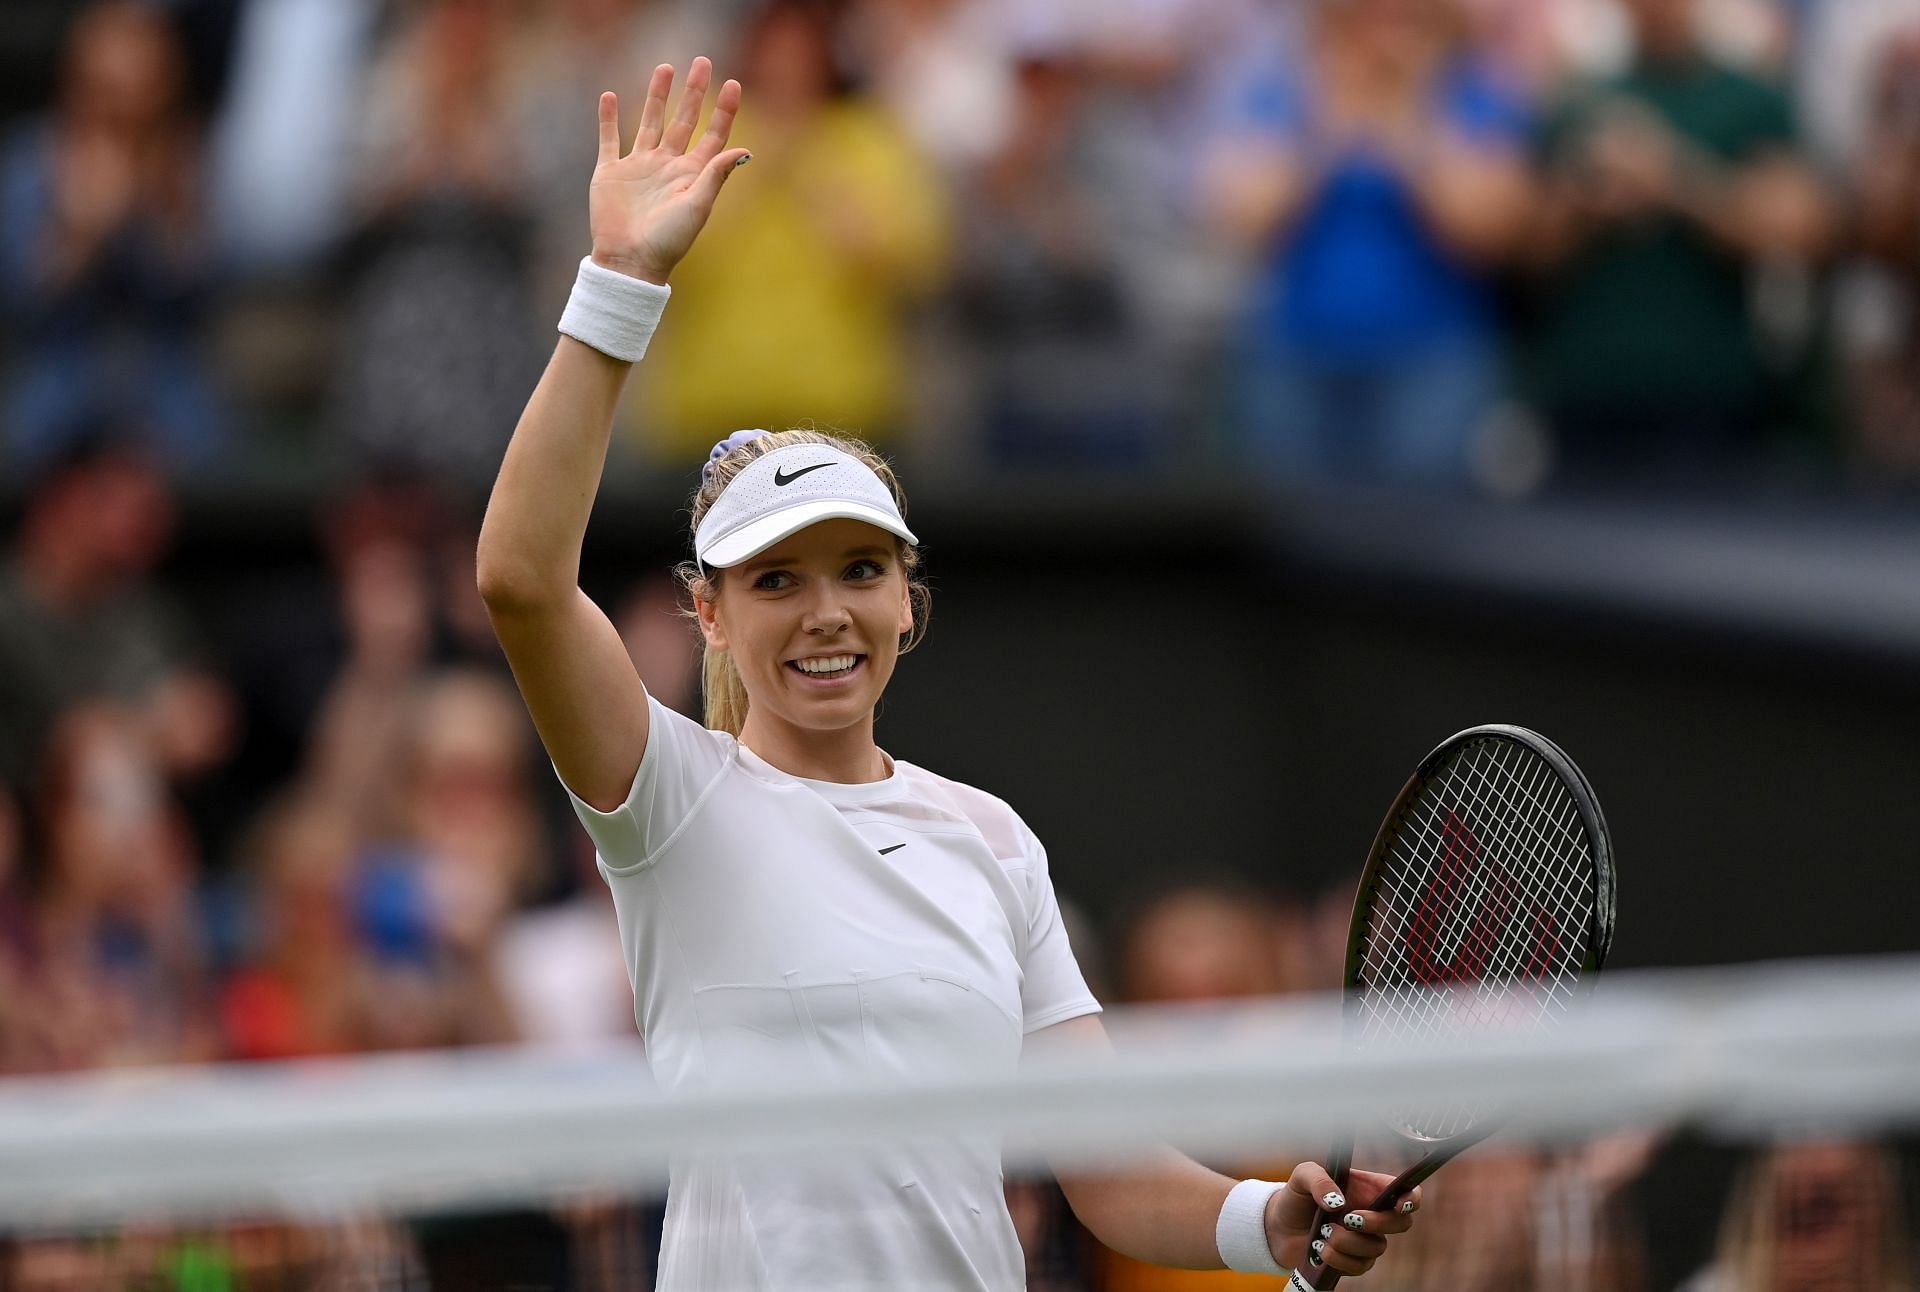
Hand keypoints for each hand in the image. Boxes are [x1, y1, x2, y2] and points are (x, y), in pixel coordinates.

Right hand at [588, 58, 749, 284]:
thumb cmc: (669, 240)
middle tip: (702, 62)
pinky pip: (608, 139)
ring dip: (656, 96)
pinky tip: (608, 96)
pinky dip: (607, 118)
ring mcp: (639, 167)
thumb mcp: (698, 206)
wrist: (630, 262)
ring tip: (665, 68)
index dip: (724, 111)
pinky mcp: (611, 173)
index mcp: (692, 175)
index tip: (733, 84)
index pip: (713, 136)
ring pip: (649, 122)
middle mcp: (667, 166)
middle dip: (693, 92)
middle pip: (684, 120)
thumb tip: (743, 149)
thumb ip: (716, 175)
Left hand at [1265, 1163, 1419, 1278]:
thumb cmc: (1296, 1196)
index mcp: (1368, 1188)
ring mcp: (1364, 1240)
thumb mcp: (1302, 1176)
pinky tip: (1319, 1248)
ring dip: (1347, 1241)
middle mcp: (1372, 1214)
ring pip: (1377, 1248)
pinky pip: (1360, 1266)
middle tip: (1349, 1219)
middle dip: (1377, 1223)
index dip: (1411, 1199)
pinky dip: (1338, 1258)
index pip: (1406, 1192)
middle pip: (1400, 1223)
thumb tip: (1337, 1202)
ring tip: (1322, 1232)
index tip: (1399, 1205)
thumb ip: (1318, 1179)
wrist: (1278, 1227)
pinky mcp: (1353, 1261)